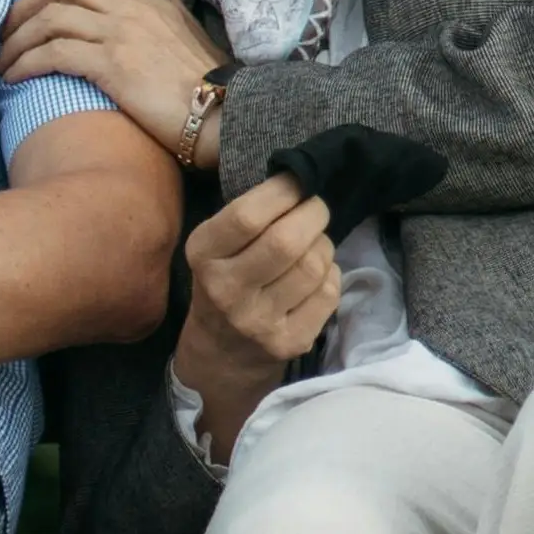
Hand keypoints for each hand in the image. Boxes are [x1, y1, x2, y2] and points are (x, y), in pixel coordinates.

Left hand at [0, 0, 227, 157]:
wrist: (225, 116)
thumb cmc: (211, 86)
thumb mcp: (196, 38)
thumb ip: (176, 15)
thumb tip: (168, 0)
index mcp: (152, 2)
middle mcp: (133, 10)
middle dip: (24, 3)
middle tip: (3, 27)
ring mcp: (122, 35)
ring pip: (51, 18)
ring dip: (16, 39)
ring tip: (0, 61)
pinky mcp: (112, 65)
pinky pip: (53, 53)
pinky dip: (25, 63)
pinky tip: (14, 79)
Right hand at [168, 173, 339, 458]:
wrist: (219, 354)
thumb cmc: (223, 283)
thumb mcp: (214, 248)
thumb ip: (247, 218)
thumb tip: (300, 179)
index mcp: (203, 257)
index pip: (247, 216)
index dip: (283, 192)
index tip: (298, 181)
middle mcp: (226, 291)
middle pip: (286, 241)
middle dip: (313, 214)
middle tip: (316, 208)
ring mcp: (259, 322)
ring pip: (314, 266)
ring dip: (324, 245)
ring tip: (314, 243)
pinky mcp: (289, 342)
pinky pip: (328, 293)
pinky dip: (331, 274)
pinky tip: (317, 275)